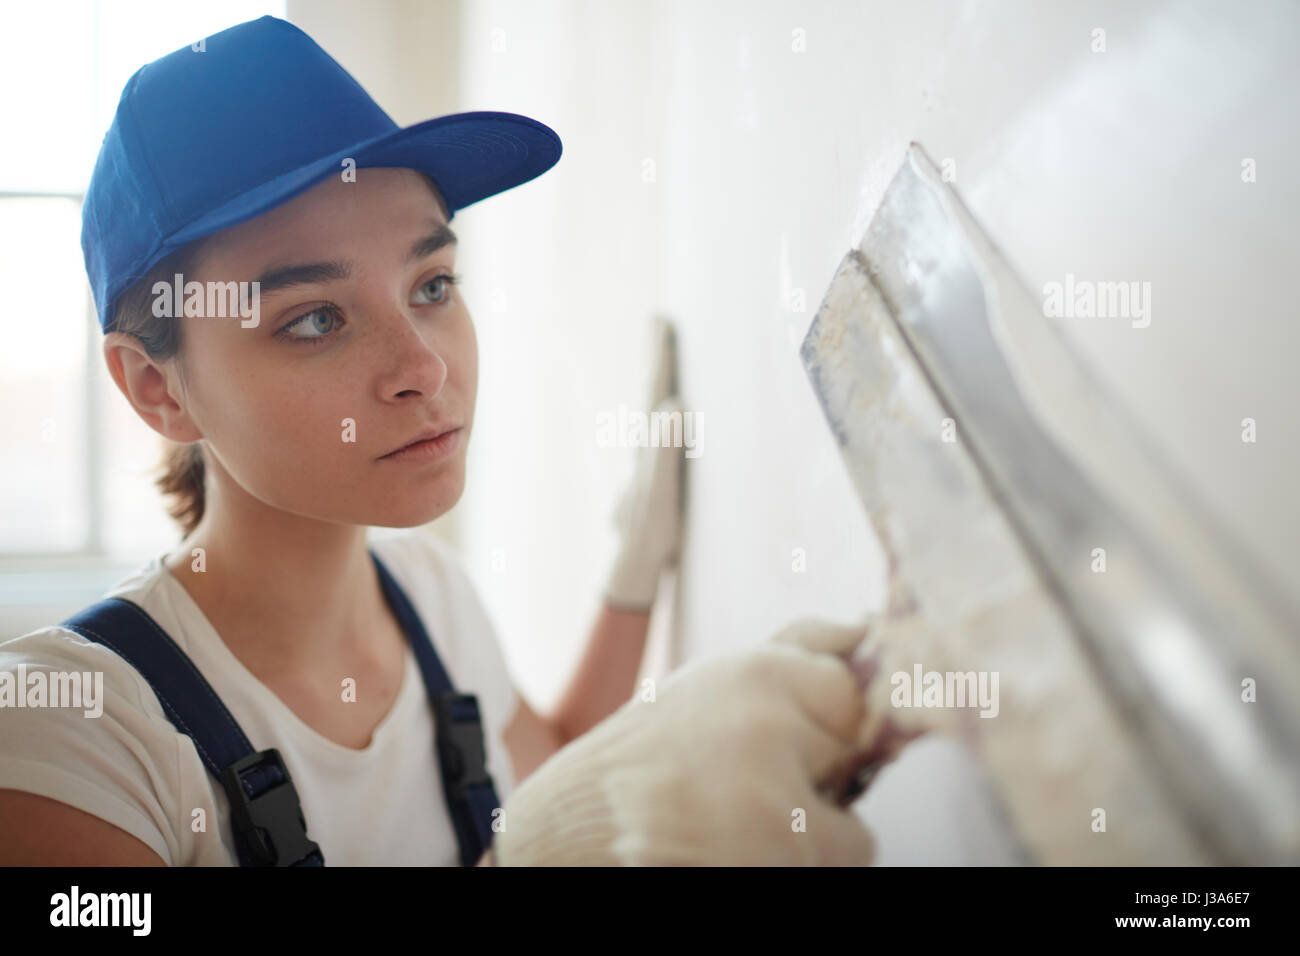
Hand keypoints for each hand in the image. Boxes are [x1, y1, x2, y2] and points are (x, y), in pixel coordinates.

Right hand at [492, 617, 885, 864]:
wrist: (574, 832)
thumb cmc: (643, 762)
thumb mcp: (710, 685)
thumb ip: (792, 654)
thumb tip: (866, 632)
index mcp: (754, 669)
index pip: (851, 686)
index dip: (825, 725)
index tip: (792, 743)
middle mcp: (771, 719)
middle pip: (854, 751)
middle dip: (821, 774)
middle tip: (749, 785)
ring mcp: (778, 790)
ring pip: (852, 822)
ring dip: (810, 833)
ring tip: (737, 824)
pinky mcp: (781, 845)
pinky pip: (840, 858)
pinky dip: (799, 864)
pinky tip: (739, 850)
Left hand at [602, 316, 683, 611]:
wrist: (634, 565)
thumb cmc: (650, 532)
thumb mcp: (660, 493)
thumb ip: (665, 451)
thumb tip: (673, 405)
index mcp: (649, 446)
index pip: (655, 391)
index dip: (660, 356)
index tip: (660, 321)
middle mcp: (646, 448)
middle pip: (652, 393)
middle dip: (658, 357)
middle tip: (659, 322)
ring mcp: (651, 461)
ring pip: (655, 412)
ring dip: (659, 382)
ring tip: (664, 356)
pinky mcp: (657, 475)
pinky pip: (663, 434)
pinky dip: (666, 415)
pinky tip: (668, 415)